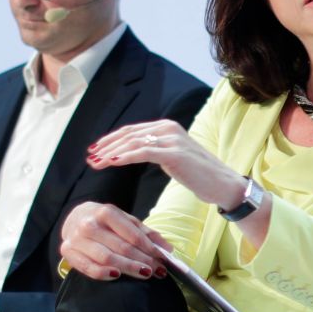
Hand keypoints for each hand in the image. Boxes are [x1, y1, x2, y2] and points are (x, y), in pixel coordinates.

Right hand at [60, 201, 173, 280]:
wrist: (75, 217)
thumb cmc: (106, 222)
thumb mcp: (126, 221)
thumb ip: (146, 234)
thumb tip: (168, 249)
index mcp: (106, 213)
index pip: (132, 234)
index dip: (150, 249)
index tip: (163, 260)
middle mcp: (89, 225)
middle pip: (121, 247)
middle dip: (143, 260)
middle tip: (159, 271)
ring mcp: (77, 239)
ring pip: (106, 258)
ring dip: (128, 268)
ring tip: (145, 274)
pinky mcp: (68, 252)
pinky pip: (87, 267)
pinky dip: (103, 273)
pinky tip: (117, 276)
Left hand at [87, 119, 246, 208]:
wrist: (223, 184)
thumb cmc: (199, 175)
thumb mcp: (174, 157)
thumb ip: (157, 150)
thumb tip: (135, 152)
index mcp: (167, 127)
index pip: (132, 131)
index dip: (111, 140)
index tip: (95, 151)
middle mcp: (168, 128)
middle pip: (128, 134)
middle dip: (106, 146)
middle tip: (90, 157)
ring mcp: (172, 139)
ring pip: (132, 142)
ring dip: (110, 153)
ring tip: (95, 163)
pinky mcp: (174, 153)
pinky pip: (142, 152)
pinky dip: (124, 157)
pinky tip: (111, 163)